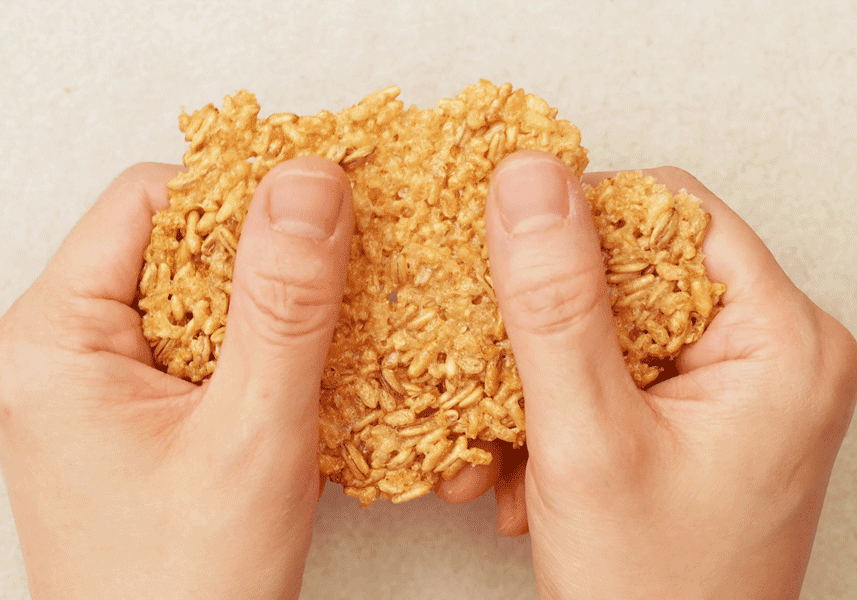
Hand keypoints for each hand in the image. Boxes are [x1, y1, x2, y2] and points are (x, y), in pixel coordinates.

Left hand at [0, 158, 351, 598]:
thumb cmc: (185, 586)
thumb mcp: (252, 434)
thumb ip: (283, 306)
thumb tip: (308, 188)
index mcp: (55, 339)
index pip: (149, 200)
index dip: (240, 195)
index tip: (319, 211)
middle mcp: (65, 348)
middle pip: (174, 239)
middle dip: (262, 254)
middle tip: (333, 283)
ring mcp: (101, 377)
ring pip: (197, 288)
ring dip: (269, 302)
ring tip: (322, 336)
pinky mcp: (138, 403)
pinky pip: (204, 335)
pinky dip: (260, 341)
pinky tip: (300, 369)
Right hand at [439, 151, 856, 597]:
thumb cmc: (653, 593)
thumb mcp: (587, 441)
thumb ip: (556, 306)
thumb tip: (529, 182)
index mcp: (782, 342)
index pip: (672, 212)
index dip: (581, 225)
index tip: (512, 260)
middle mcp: (772, 353)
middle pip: (640, 267)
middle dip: (550, 319)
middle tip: (503, 362)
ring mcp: (736, 386)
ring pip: (615, 320)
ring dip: (544, 369)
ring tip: (510, 433)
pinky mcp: (699, 413)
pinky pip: (616, 367)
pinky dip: (561, 401)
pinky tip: (528, 458)